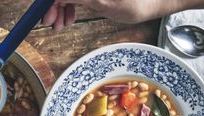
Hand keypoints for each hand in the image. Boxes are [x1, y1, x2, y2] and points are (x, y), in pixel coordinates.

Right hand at [42, 0, 203, 30]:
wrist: (157, 0)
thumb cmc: (138, 3)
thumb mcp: (105, 4)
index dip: (50, 3)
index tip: (46, 18)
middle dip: (54, 5)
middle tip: (53, 25)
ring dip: (61, 7)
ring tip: (62, 25)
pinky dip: (70, 5)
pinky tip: (70, 17)